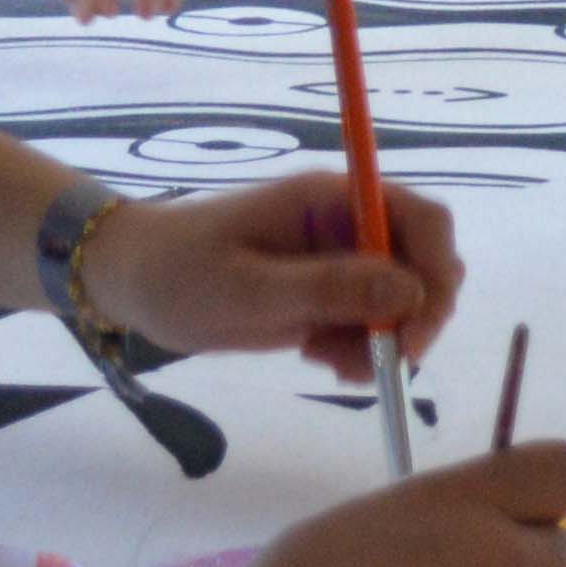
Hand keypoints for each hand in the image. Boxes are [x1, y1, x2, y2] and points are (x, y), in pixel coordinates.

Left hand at [80, 171, 463, 377]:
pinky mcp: (326, 296)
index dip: (435, 271)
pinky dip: (361, 350)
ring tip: (333, 365)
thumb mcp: (249, 289)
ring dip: (385, 342)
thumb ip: (329, 289)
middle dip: (415, 317)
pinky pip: (372, 324)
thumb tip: (412, 293)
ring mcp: (338, 261)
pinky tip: (321, 361)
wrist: (130, 285)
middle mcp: (346, 225)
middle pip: (423, 263)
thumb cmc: (178, 273)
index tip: (414, 332)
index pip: (422, 219)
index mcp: (331, 201)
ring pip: (402, 302)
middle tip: (383, 364)